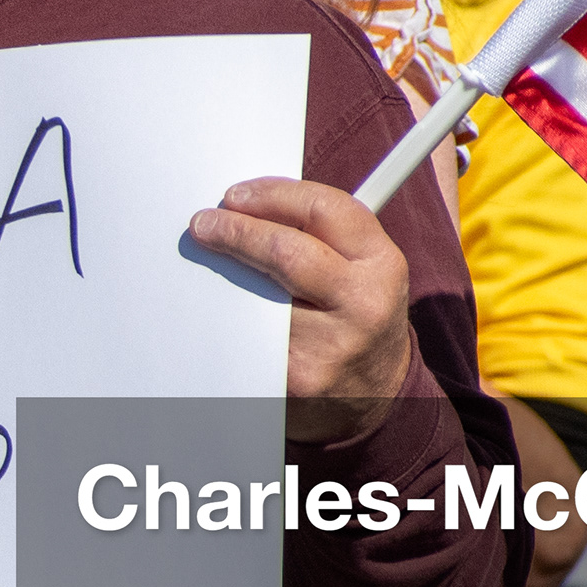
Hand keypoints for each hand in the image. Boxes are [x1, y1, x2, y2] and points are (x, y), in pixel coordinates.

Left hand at [188, 179, 415, 444]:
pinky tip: (224, 314)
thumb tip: (248, 204)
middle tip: (204, 224)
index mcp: (382, 264)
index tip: (236, 195)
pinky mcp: (298, 378)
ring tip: (211, 266)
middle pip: (286, 251)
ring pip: (259, 297)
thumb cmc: (354, 313)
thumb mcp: (360, 268)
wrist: (374, 392)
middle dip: (237, 231)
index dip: (274, 195)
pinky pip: (250, 338)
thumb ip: (319, 232)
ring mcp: (331, 346)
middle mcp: (363, 304)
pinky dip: (230, 321)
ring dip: (228, 279)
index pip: (325, 210)